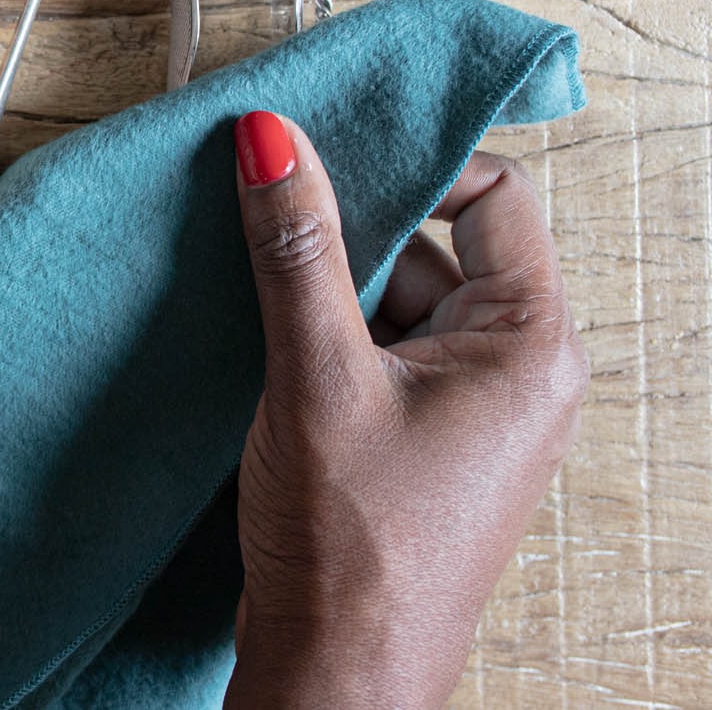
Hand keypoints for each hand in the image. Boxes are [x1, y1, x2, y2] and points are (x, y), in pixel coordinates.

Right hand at [225, 111, 588, 708]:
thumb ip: (297, 248)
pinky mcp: (423, 436)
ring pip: (396, 297)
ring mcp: (471, 406)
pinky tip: (265, 349)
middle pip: (435, 244)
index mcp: (532, 344)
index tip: (326, 169)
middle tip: (271, 234)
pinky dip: (322, 337)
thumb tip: (272, 136)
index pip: (496, 196)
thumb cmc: (352, 545)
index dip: (414, 169)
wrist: (334, 674)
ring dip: (324, 290)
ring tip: (260, 311)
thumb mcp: (315, 374)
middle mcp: (517, 368)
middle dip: (351, 237)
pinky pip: (378, 349)